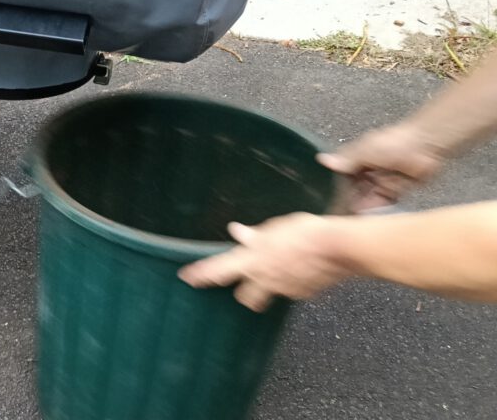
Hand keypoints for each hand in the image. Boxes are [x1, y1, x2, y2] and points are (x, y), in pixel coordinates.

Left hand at [177, 213, 351, 311]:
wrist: (338, 248)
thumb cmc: (305, 232)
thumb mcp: (275, 228)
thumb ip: (255, 235)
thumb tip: (237, 231)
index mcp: (252, 260)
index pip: (218, 270)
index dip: (201, 275)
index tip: (187, 278)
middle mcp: (264, 279)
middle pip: (244, 296)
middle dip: (243, 292)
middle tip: (246, 281)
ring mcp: (284, 290)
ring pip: (268, 297)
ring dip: (266, 291)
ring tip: (274, 277)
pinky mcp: (303, 294)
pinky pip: (293, 292)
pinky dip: (293, 284)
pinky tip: (301, 271)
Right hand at [319, 123, 444, 211]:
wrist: (426, 145)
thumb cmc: (395, 141)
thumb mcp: (366, 149)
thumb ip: (346, 159)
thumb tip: (323, 160)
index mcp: (354, 161)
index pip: (337, 178)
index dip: (332, 190)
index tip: (324, 203)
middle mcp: (364, 173)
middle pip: (350, 192)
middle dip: (345, 203)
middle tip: (337, 217)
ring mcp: (378, 183)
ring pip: (364, 200)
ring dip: (359, 209)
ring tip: (350, 221)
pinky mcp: (392, 193)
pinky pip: (380, 206)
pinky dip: (374, 212)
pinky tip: (367, 220)